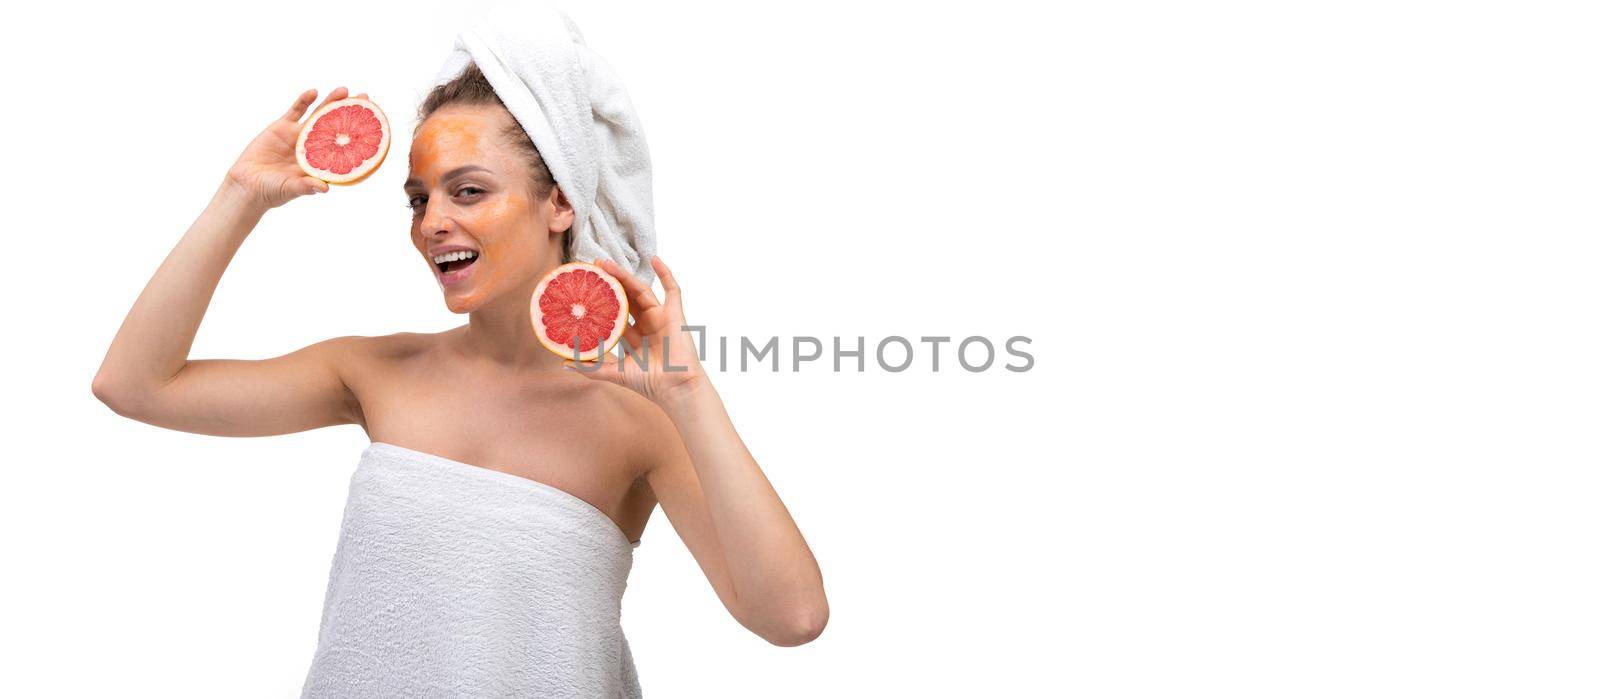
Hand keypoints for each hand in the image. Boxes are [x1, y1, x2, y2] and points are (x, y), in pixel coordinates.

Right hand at [223, 86, 366, 210]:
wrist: (247, 185)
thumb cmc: (272, 192)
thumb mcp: (290, 189)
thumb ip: (306, 187)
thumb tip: (325, 189)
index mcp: (321, 162)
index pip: (344, 145)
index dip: (357, 135)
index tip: (373, 124)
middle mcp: (314, 147)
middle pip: (335, 125)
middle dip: (349, 112)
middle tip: (365, 97)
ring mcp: (298, 136)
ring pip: (318, 115)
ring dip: (330, 102)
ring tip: (344, 90)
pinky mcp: (282, 128)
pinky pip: (295, 111)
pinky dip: (304, 101)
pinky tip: (314, 91)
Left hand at [564, 256, 710, 404]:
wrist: (674, 388)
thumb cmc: (648, 383)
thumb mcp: (614, 373)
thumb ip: (591, 367)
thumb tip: (564, 363)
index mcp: (633, 336)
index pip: (614, 311)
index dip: (601, 299)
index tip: (585, 286)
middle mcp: (646, 323)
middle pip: (626, 296)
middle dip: (611, 281)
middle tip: (593, 266)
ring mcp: (660, 317)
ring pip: (641, 290)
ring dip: (626, 275)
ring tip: (607, 263)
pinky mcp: (675, 314)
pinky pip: (672, 290)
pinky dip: (665, 274)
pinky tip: (655, 259)